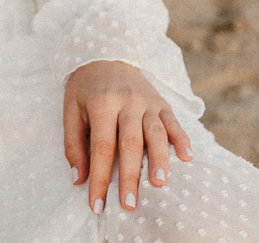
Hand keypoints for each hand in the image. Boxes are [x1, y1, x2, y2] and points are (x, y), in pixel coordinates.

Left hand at [64, 59, 192, 212]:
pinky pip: (173, 121)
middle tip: (129, 204)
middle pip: (130, 143)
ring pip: (156, 133)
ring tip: (159, 184)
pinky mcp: (161, 102)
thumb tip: (78, 179)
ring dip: (159, 159)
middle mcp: (127, 102)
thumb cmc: (85, 88)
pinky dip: (182, 139)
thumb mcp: (71, 109)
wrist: (106, 54)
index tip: (97, 205)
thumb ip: (73, 144)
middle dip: (129, 176)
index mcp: (101, 103)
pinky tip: (187, 158)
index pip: (101, 146)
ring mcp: (147, 101)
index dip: (99, 177)